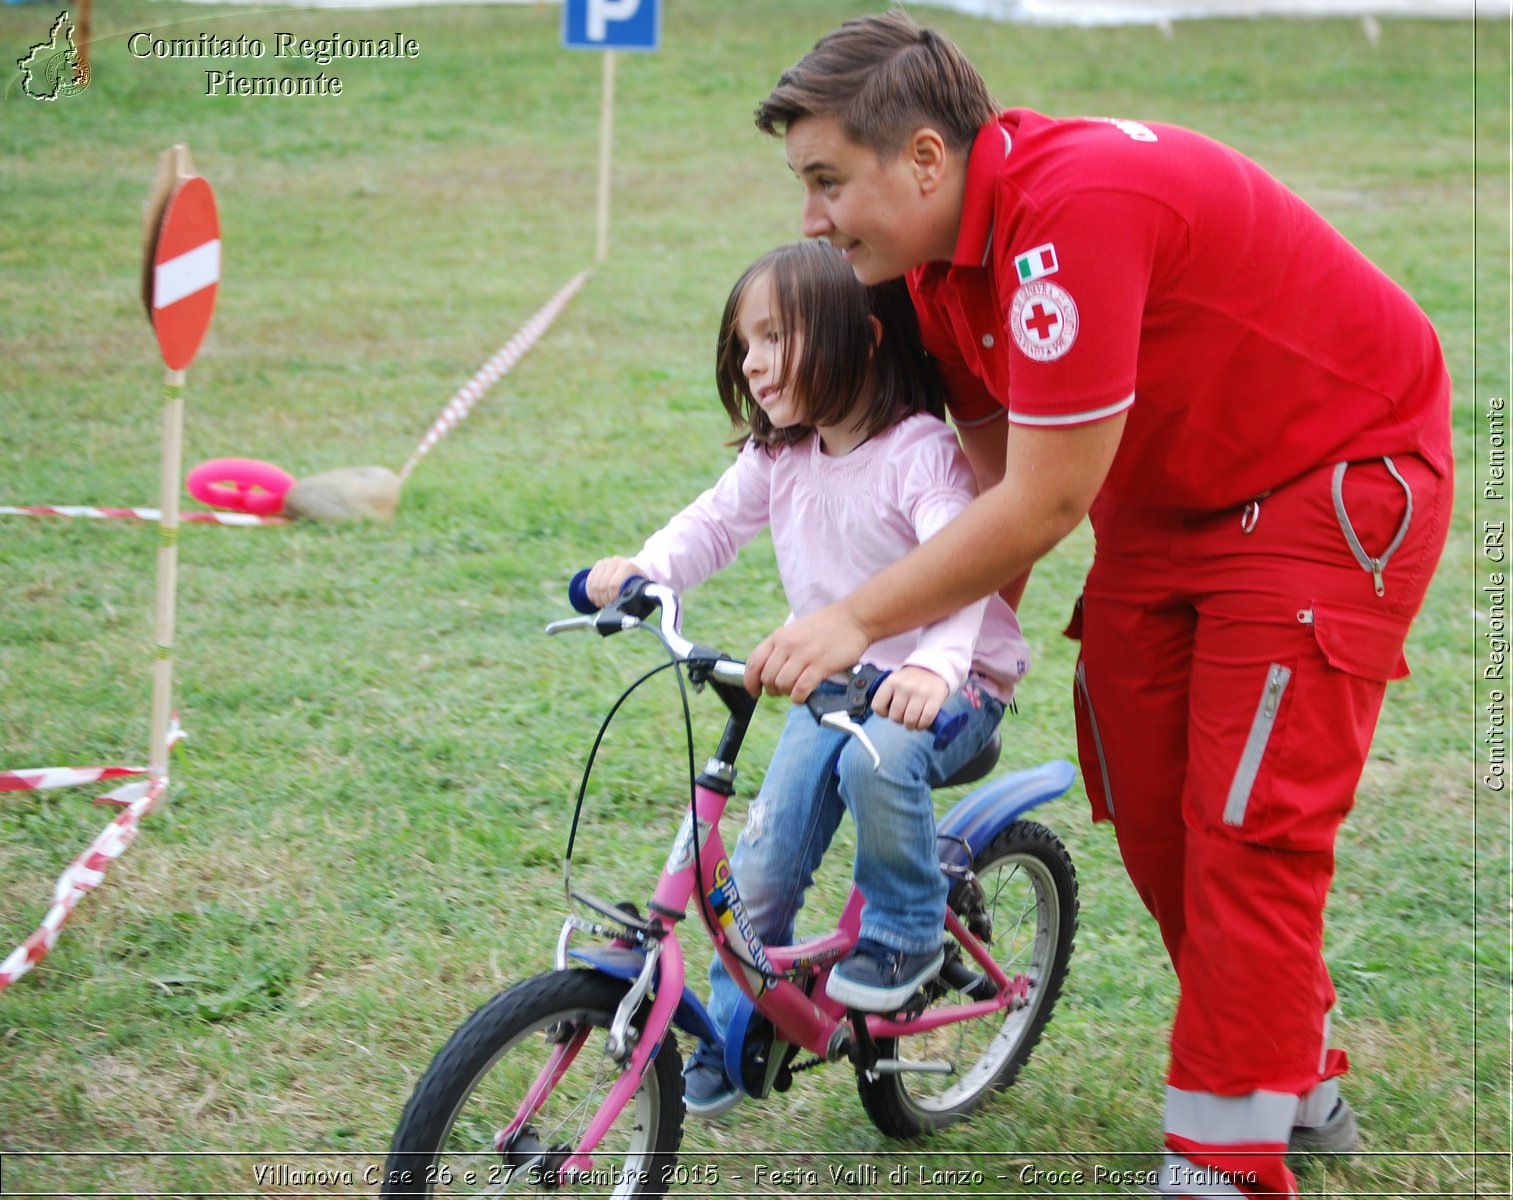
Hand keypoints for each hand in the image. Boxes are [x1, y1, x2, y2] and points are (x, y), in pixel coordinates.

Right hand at [585, 556, 645, 607]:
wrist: (632, 569)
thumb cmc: (637, 581)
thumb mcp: (641, 587)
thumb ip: (638, 596)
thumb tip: (633, 612)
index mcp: (627, 567)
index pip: (614, 584)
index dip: (612, 597)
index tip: (613, 605)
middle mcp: (615, 562)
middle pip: (602, 585)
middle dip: (603, 599)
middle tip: (607, 606)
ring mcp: (605, 562)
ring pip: (594, 584)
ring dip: (596, 597)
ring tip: (602, 603)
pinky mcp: (598, 565)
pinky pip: (589, 580)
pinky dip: (590, 592)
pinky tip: (595, 598)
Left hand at [744, 604, 869, 701]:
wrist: (854, 618)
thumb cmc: (826, 626)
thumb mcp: (795, 630)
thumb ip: (781, 647)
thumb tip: (769, 671)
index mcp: (779, 636)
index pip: (753, 663)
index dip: (750, 682)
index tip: (755, 691)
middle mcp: (788, 645)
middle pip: (767, 678)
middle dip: (772, 690)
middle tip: (783, 691)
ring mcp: (804, 655)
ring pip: (782, 685)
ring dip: (786, 693)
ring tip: (795, 691)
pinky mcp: (820, 664)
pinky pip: (800, 689)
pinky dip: (798, 698)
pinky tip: (803, 696)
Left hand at [871, 666, 949, 729]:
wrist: (933, 668)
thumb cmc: (911, 680)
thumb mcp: (895, 681)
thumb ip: (888, 695)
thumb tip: (886, 714)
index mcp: (891, 682)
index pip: (878, 706)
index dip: (883, 713)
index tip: (889, 711)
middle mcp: (905, 687)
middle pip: (895, 716)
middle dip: (899, 720)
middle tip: (904, 717)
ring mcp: (920, 692)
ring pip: (910, 720)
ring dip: (911, 725)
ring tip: (913, 721)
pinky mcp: (935, 698)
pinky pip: (926, 719)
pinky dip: (923, 725)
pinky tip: (922, 722)